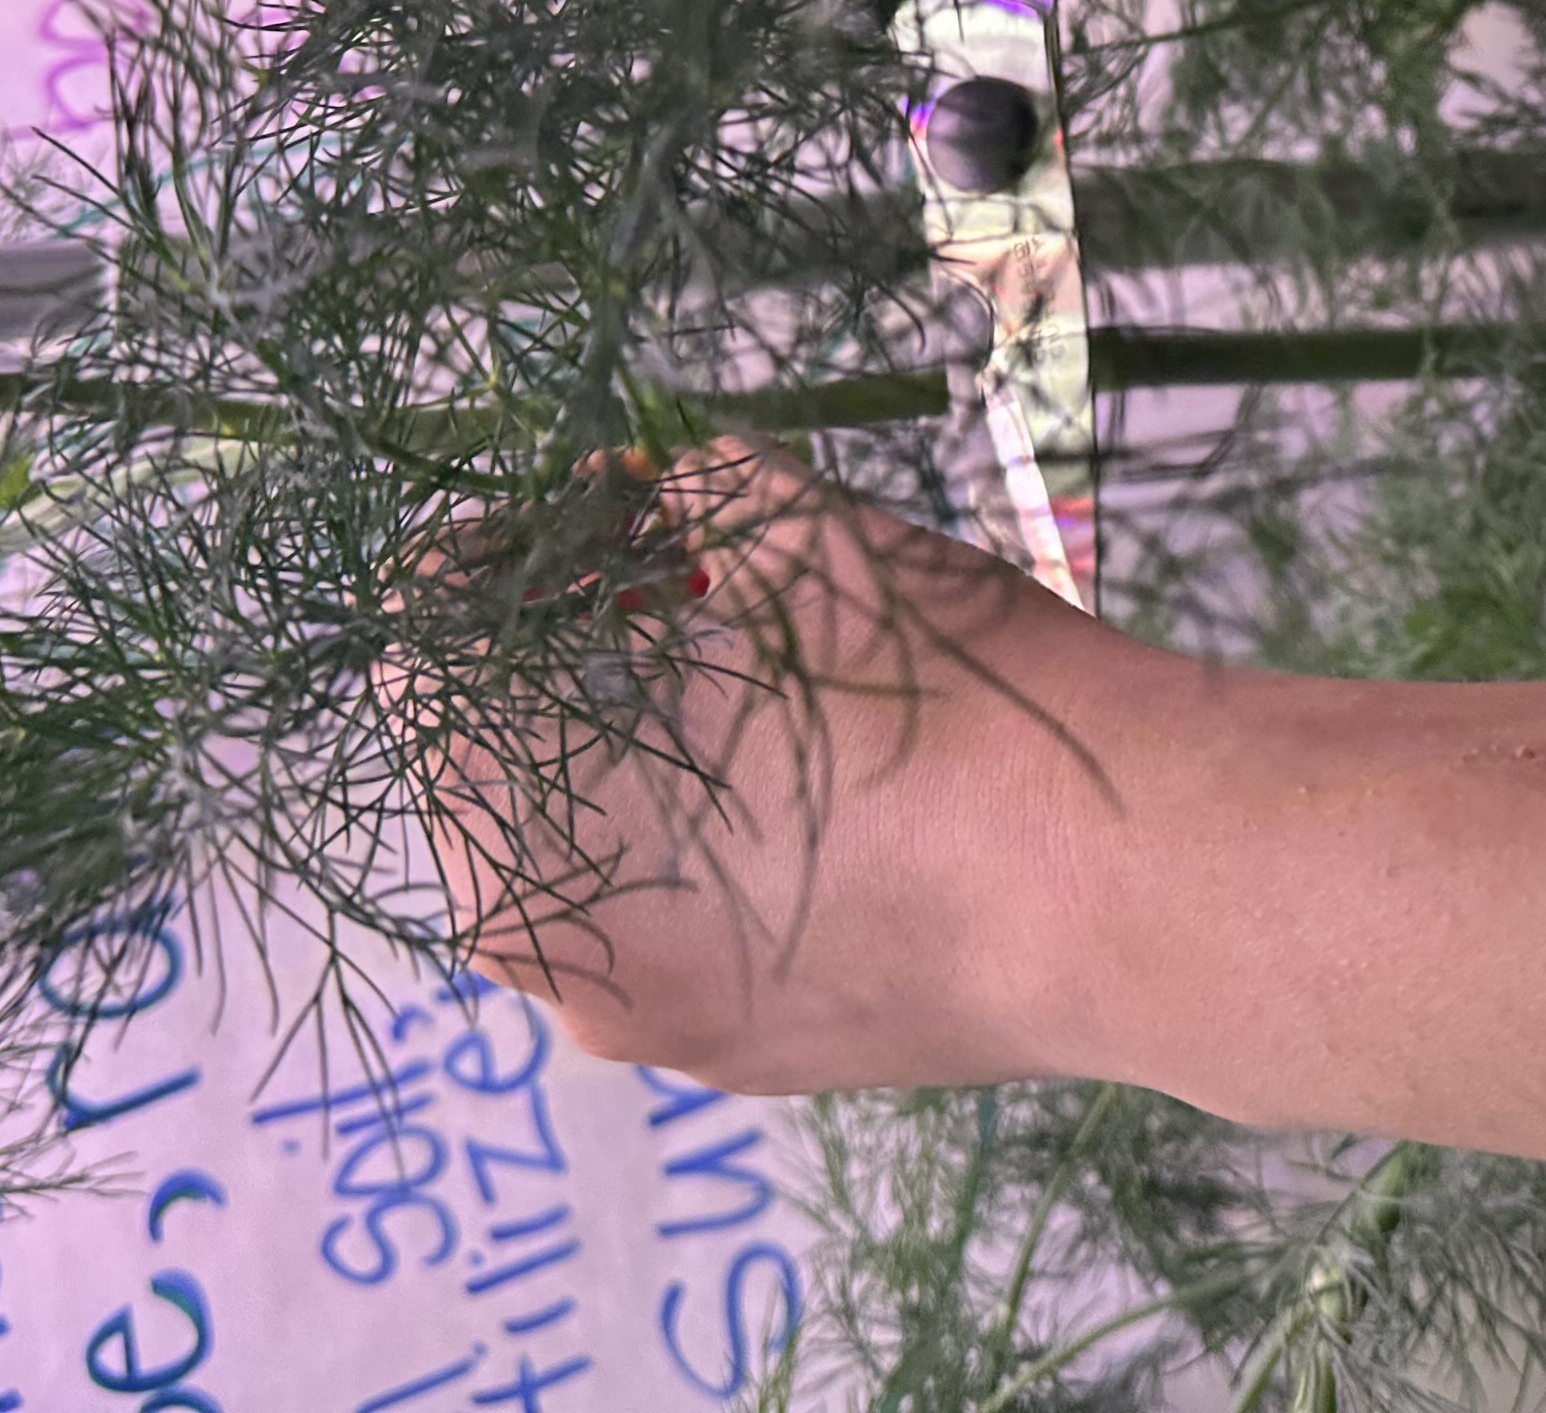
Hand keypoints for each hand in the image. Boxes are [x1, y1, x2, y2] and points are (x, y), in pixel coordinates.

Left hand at [423, 443, 1152, 1097]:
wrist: (1125, 889)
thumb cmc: (934, 702)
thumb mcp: (799, 535)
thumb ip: (690, 491)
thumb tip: (657, 484)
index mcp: (516, 830)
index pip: (421, 664)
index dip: (487, 556)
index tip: (578, 503)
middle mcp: (554, 962)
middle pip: (496, 775)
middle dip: (559, 657)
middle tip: (659, 571)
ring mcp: (658, 1031)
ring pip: (594, 863)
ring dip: (634, 755)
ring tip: (740, 669)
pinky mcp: (756, 1062)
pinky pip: (683, 929)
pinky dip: (708, 845)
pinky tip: (811, 782)